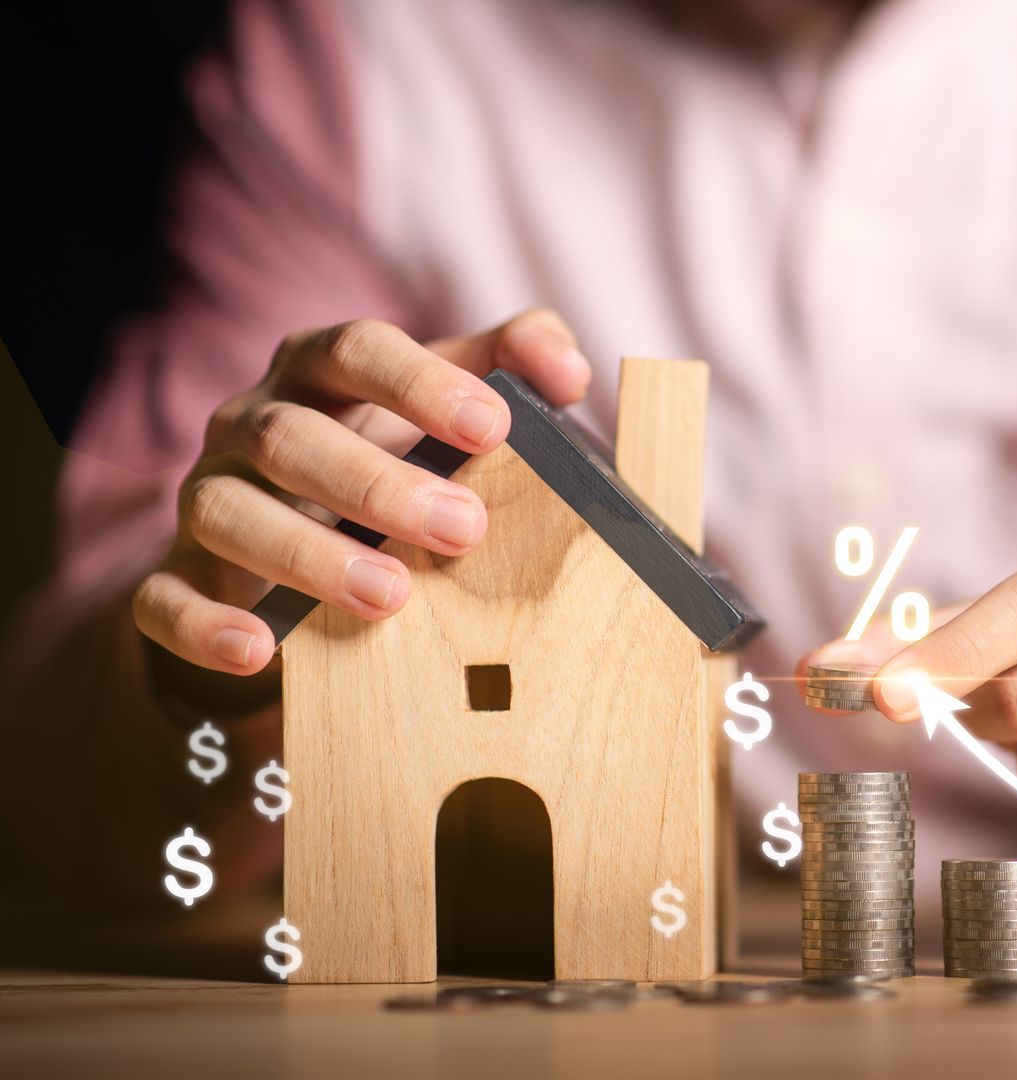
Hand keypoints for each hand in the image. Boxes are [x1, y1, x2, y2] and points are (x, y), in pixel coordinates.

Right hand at [133, 309, 591, 674]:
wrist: (300, 537)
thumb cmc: (397, 455)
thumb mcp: (451, 406)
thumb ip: (514, 367)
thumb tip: (569, 373)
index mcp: (320, 371)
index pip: (358, 349)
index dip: (422, 384)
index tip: (495, 425)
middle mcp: (251, 424)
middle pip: (292, 436)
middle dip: (378, 484)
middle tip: (465, 530)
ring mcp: (208, 498)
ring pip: (229, 513)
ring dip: (309, 556)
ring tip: (391, 596)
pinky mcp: (179, 575)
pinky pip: (164, 597)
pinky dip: (206, 626)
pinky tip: (262, 649)